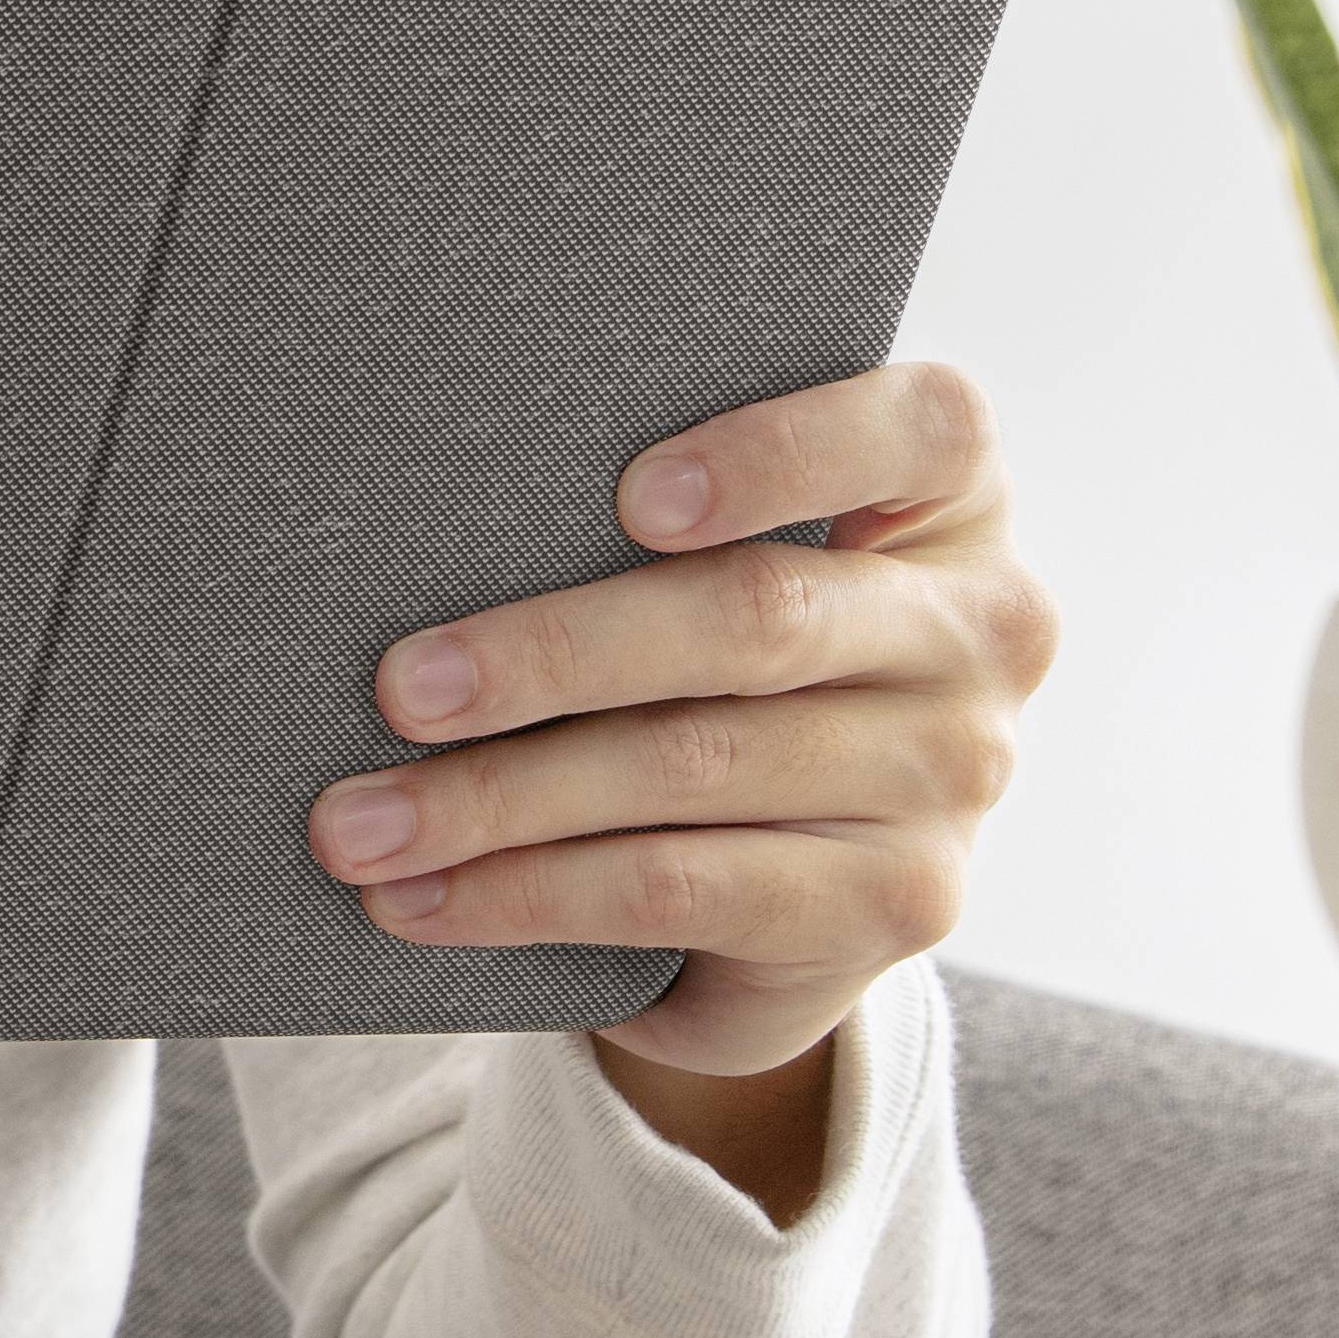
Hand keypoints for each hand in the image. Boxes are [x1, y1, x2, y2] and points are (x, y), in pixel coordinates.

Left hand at [300, 359, 1050, 1204]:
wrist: (786, 895)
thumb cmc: (716, 673)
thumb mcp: (720, 574)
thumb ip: (652, 526)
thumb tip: (419, 519)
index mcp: (954, 503)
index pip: (924, 430)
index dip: (784, 450)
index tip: (632, 495)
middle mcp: (982, 633)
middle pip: (758, 620)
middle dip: (551, 652)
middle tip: (398, 690)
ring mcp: (953, 777)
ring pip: (690, 766)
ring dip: (496, 799)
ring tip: (357, 825)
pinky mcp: (897, 906)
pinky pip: (679, 888)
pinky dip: (528, 894)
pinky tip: (421, 901)